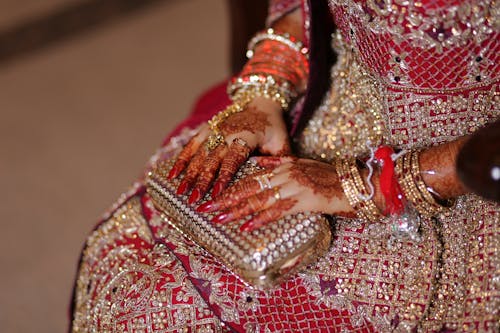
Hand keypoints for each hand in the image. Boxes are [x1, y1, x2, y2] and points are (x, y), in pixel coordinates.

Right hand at [168, 98, 289, 202]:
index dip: (224, 176)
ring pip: (199, 154)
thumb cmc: (273, 127)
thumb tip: (282, 183)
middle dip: (202, 181)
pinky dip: (182, 159)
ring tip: (181, 192)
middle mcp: (227, 133)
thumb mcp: (281, 143)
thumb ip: (280, 162)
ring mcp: (214, 131)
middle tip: (195, 200)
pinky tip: (173, 174)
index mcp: (246, 137)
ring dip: (189, 174)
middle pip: (212, 160)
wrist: (260, 102)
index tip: (216, 192)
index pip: (233, 159)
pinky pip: (192, 145)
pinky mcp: (207, 129)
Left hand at [196, 156, 355, 231]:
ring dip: (236, 210)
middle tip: (205, 208)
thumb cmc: (329, 176)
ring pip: (259, 198)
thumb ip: (278, 162)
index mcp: (283, 165)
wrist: (354, 183)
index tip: (213, 194)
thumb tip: (257, 162)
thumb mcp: (301, 163)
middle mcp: (284, 174)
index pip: (250, 177)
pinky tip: (246, 226)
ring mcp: (293, 186)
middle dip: (225, 198)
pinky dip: (261, 218)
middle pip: (249, 187)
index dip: (230, 186)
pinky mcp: (303, 200)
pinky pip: (277, 210)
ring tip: (218, 218)